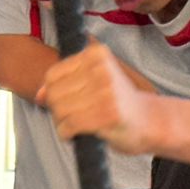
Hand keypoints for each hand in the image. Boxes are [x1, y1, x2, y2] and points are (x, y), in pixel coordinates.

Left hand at [39, 42, 162, 154]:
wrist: (150, 122)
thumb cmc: (117, 103)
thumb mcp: (92, 84)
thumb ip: (64, 85)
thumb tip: (38, 95)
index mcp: (96, 53)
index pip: (52, 76)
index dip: (53, 94)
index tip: (70, 102)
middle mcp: (101, 68)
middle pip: (54, 94)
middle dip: (58, 111)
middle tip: (76, 116)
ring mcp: (105, 90)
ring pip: (60, 111)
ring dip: (64, 124)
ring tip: (81, 124)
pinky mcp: (106, 114)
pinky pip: (69, 126)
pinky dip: (68, 134)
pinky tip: (80, 134)